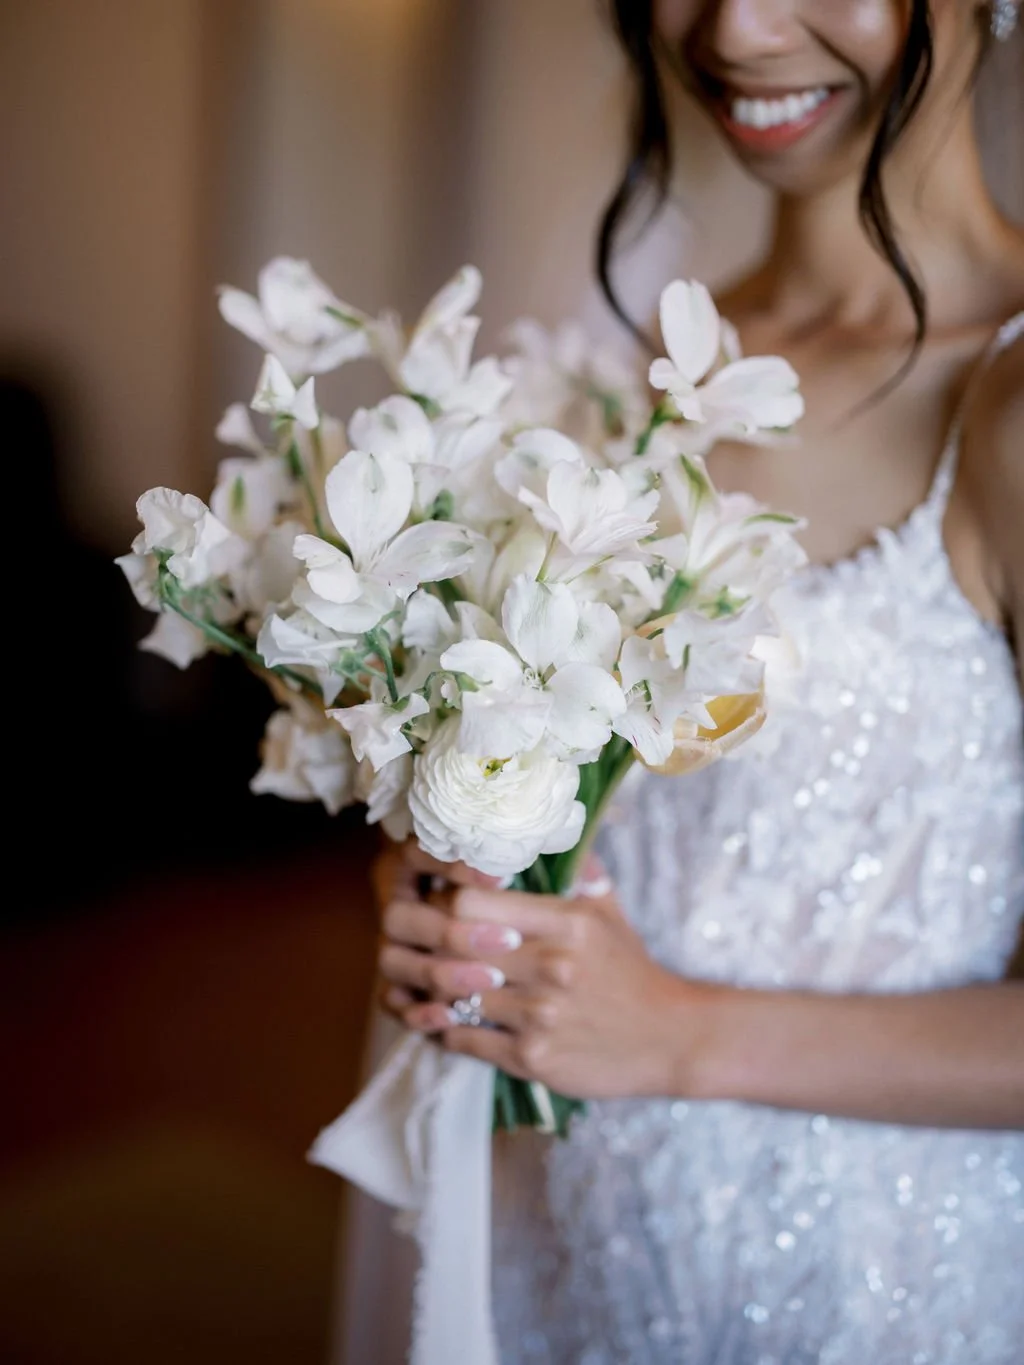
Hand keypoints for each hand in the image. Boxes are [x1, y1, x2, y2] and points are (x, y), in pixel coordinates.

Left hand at [375, 840, 716, 1100]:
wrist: (671, 1038)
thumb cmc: (631, 971)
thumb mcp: (609, 913)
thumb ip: (576, 871)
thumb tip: (550, 831)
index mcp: (566, 923)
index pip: (470, 900)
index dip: (445, 901)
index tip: (443, 905)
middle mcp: (550, 966)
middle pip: (453, 946)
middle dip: (428, 943)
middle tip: (419, 942)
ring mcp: (539, 1015)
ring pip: (452, 995)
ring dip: (433, 989)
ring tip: (425, 979)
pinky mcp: (532, 1058)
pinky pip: (464, 1039)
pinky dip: (446, 1028)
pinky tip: (444, 1017)